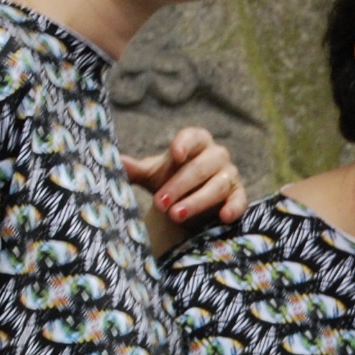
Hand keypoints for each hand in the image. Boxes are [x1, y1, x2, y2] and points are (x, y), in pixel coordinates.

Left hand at [125, 126, 246, 231]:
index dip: (184, 144)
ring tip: (176, 215)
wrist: (189, 203)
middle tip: (160, 204)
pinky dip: (233, 208)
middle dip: (179, 186)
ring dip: (196, 201)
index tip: (175, 155)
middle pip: (200, 167)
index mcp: (197, 142)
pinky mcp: (238, 195)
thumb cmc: (170, 182)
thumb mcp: (153, 175)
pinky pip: (239, 201)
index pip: (193, 137)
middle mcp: (216, 155)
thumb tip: (116, 161)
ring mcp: (230, 175)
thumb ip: (136, 169)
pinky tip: (223, 217)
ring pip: (216, 186)